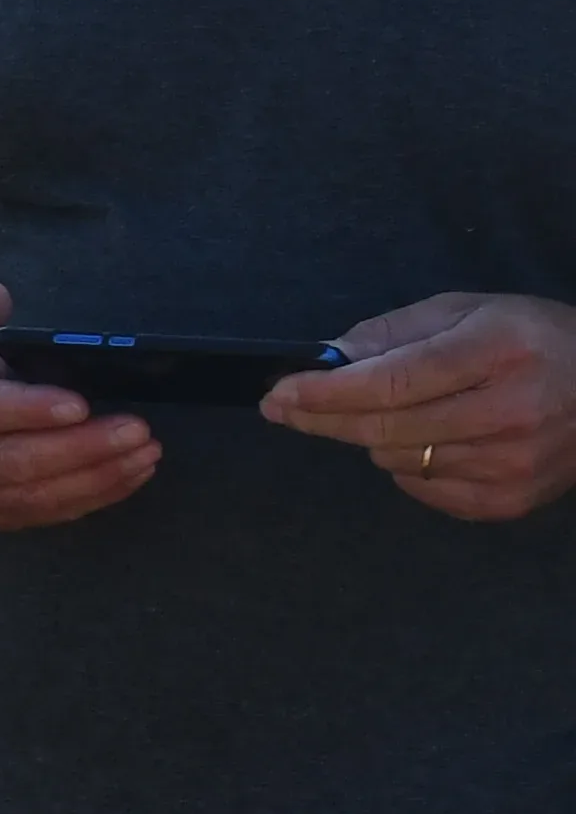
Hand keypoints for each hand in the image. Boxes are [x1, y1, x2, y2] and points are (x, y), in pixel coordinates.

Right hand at [0, 282, 156, 529]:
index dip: (30, 410)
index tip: (80, 404)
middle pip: (15, 462)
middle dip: (82, 448)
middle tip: (137, 430)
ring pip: (36, 495)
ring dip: (98, 477)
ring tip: (146, 452)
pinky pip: (44, 514)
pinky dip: (93, 497)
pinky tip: (130, 474)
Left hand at [266, 294, 575, 520]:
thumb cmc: (535, 341)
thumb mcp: (471, 312)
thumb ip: (395, 332)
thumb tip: (327, 360)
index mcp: (498, 351)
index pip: (391, 382)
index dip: (325, 392)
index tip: (279, 392)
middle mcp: (508, 411)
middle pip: (384, 428)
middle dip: (323, 418)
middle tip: (285, 407)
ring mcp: (511, 463)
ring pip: (396, 460)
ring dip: (376, 437)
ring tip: (400, 412)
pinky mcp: (509, 500)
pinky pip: (422, 489)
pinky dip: (408, 465)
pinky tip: (433, 440)